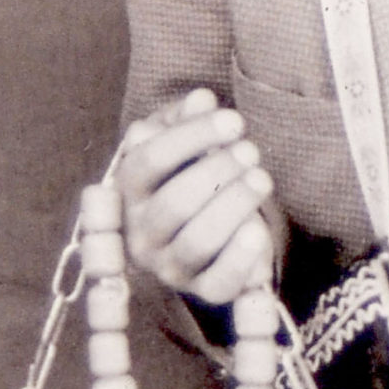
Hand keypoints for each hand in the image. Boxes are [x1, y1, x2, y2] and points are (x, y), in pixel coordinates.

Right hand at [118, 88, 275, 304]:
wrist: (209, 232)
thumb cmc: (192, 175)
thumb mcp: (185, 143)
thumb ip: (188, 119)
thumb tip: (200, 99)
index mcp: (127, 191)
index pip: (147, 162)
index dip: (191, 138)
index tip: (234, 121)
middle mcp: (140, 233)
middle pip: (173, 205)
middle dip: (218, 172)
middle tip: (250, 151)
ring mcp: (170, 266)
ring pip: (196, 242)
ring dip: (234, 206)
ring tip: (261, 178)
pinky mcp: (203, 290)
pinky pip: (221, 281)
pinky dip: (240, 257)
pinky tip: (258, 230)